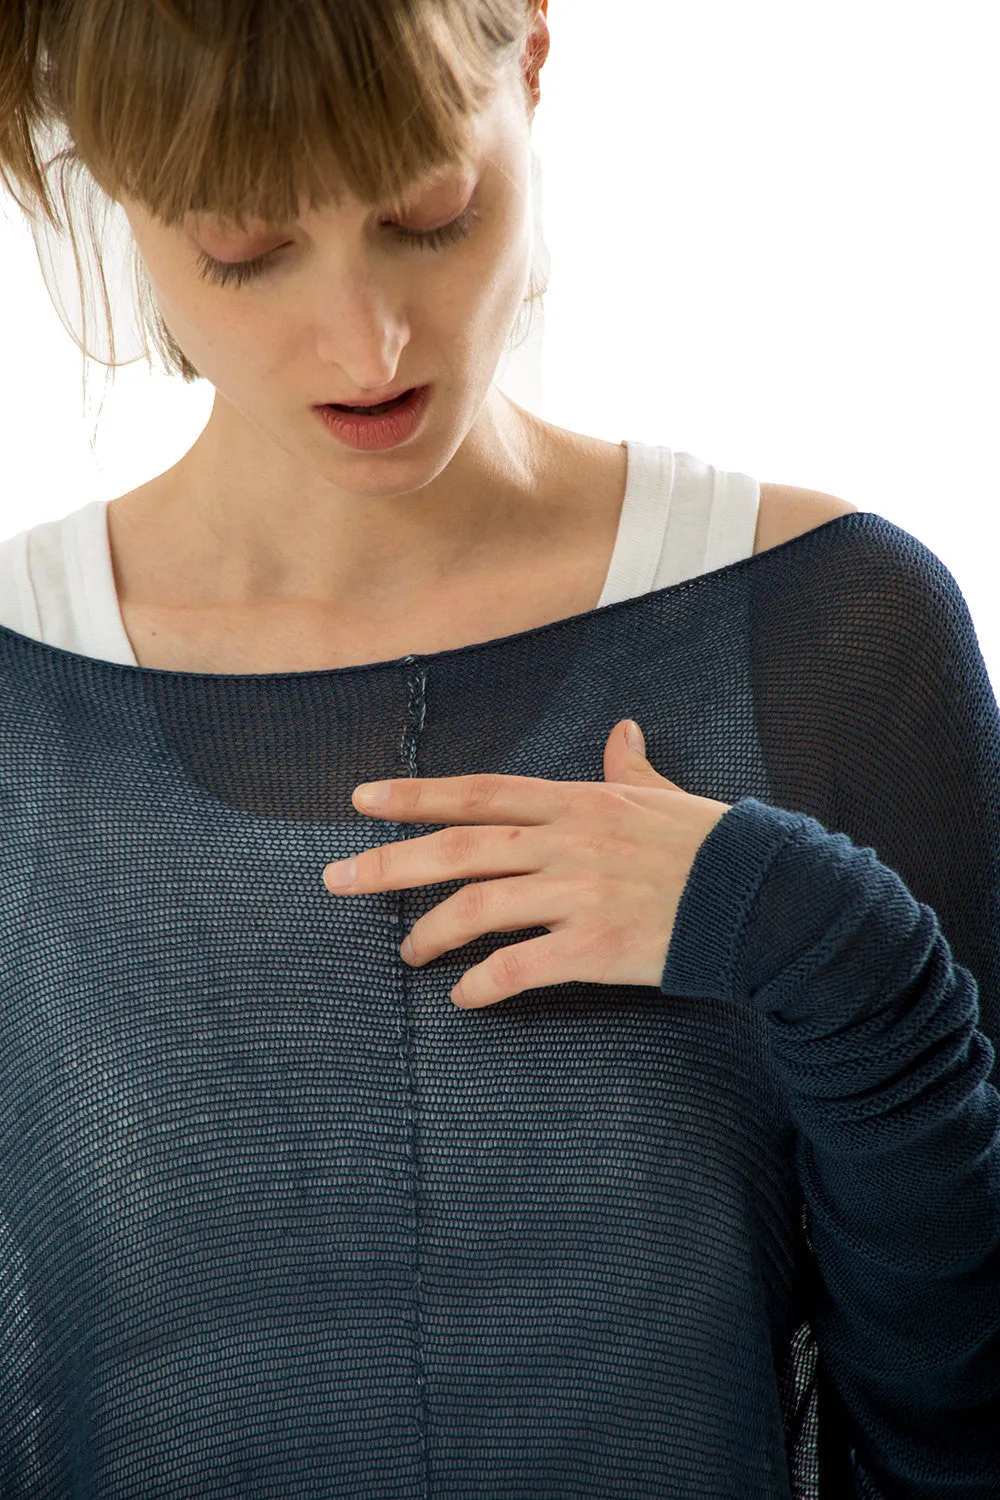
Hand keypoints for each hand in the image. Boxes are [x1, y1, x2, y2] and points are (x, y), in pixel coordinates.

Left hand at [322, 720, 731, 1009]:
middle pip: (459, 847)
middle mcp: (568, 841)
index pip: (480, 792)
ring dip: (431, 930)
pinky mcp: (597, 945)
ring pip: (479, 907)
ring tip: (407, 950)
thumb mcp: (665, 794)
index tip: (361, 799)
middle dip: (389, 862)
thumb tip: (622, 730)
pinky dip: (485, 985)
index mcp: (578, 801)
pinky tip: (464, 999)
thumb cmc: (713, 845)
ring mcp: (580, 893)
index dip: (417, 794)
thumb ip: (630, 766)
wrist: (766, 899)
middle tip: (336, 879)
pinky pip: (521, 966)